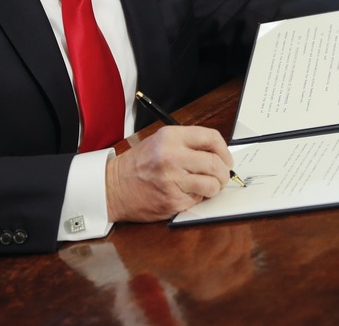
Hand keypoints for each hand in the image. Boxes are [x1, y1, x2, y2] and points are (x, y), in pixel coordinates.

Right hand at [105, 125, 232, 221]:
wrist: (112, 187)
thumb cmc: (138, 164)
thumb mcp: (160, 141)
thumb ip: (188, 144)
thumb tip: (219, 155)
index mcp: (170, 137)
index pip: (211, 138)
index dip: (224, 150)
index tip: (226, 159)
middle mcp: (172, 156)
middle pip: (215, 163)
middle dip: (224, 173)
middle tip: (222, 176)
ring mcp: (172, 180)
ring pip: (211, 185)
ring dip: (214, 188)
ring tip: (207, 187)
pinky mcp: (172, 201)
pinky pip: (198, 200)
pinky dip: (197, 199)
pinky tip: (185, 194)